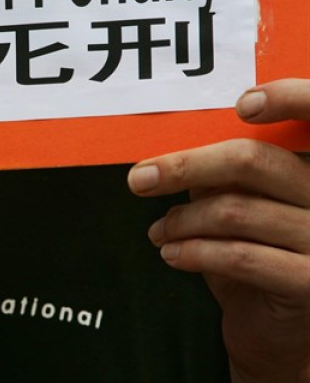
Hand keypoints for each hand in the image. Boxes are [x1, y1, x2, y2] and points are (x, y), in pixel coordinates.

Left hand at [128, 79, 309, 382]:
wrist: (277, 334)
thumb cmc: (255, 259)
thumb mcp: (241, 209)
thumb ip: (225, 177)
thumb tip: (174, 147)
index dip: (291, 98)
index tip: (243, 104)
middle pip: (253, 160)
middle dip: (184, 166)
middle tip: (139, 179)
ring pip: (234, 211)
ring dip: (180, 221)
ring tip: (157, 232)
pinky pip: (240, 256)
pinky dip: (193, 253)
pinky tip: (171, 255)